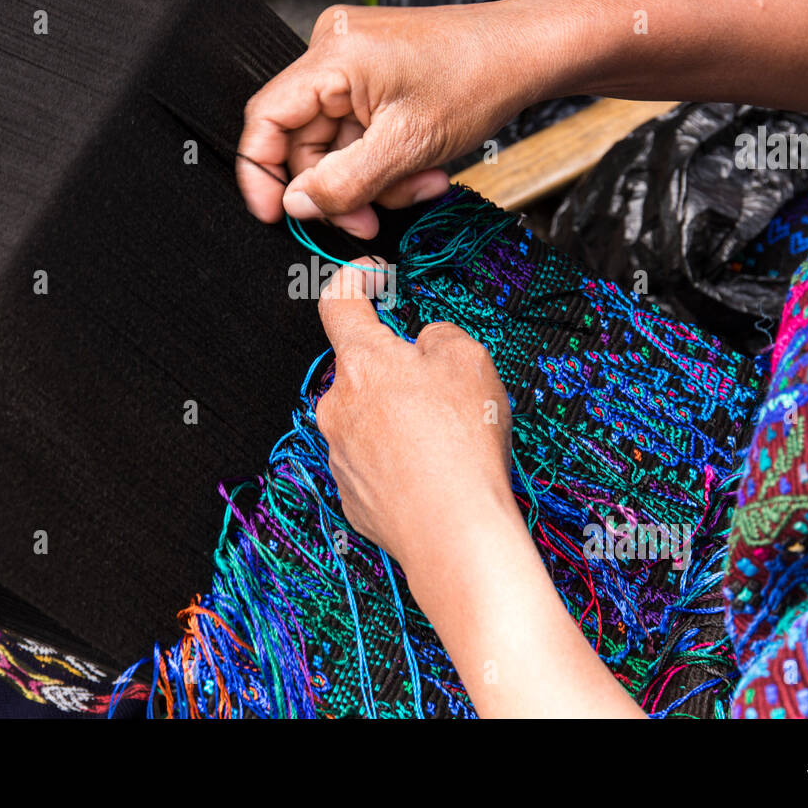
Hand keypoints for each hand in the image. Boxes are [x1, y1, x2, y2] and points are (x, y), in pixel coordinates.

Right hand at [237, 2, 544, 238]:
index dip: (262, 172)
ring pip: (335, 143)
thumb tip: (296, 204)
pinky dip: (384, 158)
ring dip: (371, 178)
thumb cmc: (479, 79)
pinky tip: (420, 166)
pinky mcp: (371, 74)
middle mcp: (333, 48)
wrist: (526, 52)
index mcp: (333, 55)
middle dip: (340, 186)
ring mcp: (352, 60)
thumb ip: (343, 182)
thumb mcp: (408, 147)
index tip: (274, 213)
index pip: (267, 118)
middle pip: (304, 139)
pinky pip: (357, 130)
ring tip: (420, 183)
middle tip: (371, 218)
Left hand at [314, 261, 514, 568]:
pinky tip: (432, 471)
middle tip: (442, 387)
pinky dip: (397, 459)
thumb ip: (439, 336)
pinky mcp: (351, 495)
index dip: (355, 278)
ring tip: (446, 438)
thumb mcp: (470, 359)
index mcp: (362, 363)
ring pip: (367, 417)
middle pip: (360, 369)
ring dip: (398, 417)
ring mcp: (341, 454)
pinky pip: (372, 461)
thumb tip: (425, 345)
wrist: (454, 532)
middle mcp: (338, 406)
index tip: (373, 275)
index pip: (338, 302)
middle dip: (395, 369)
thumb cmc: (461, 446)